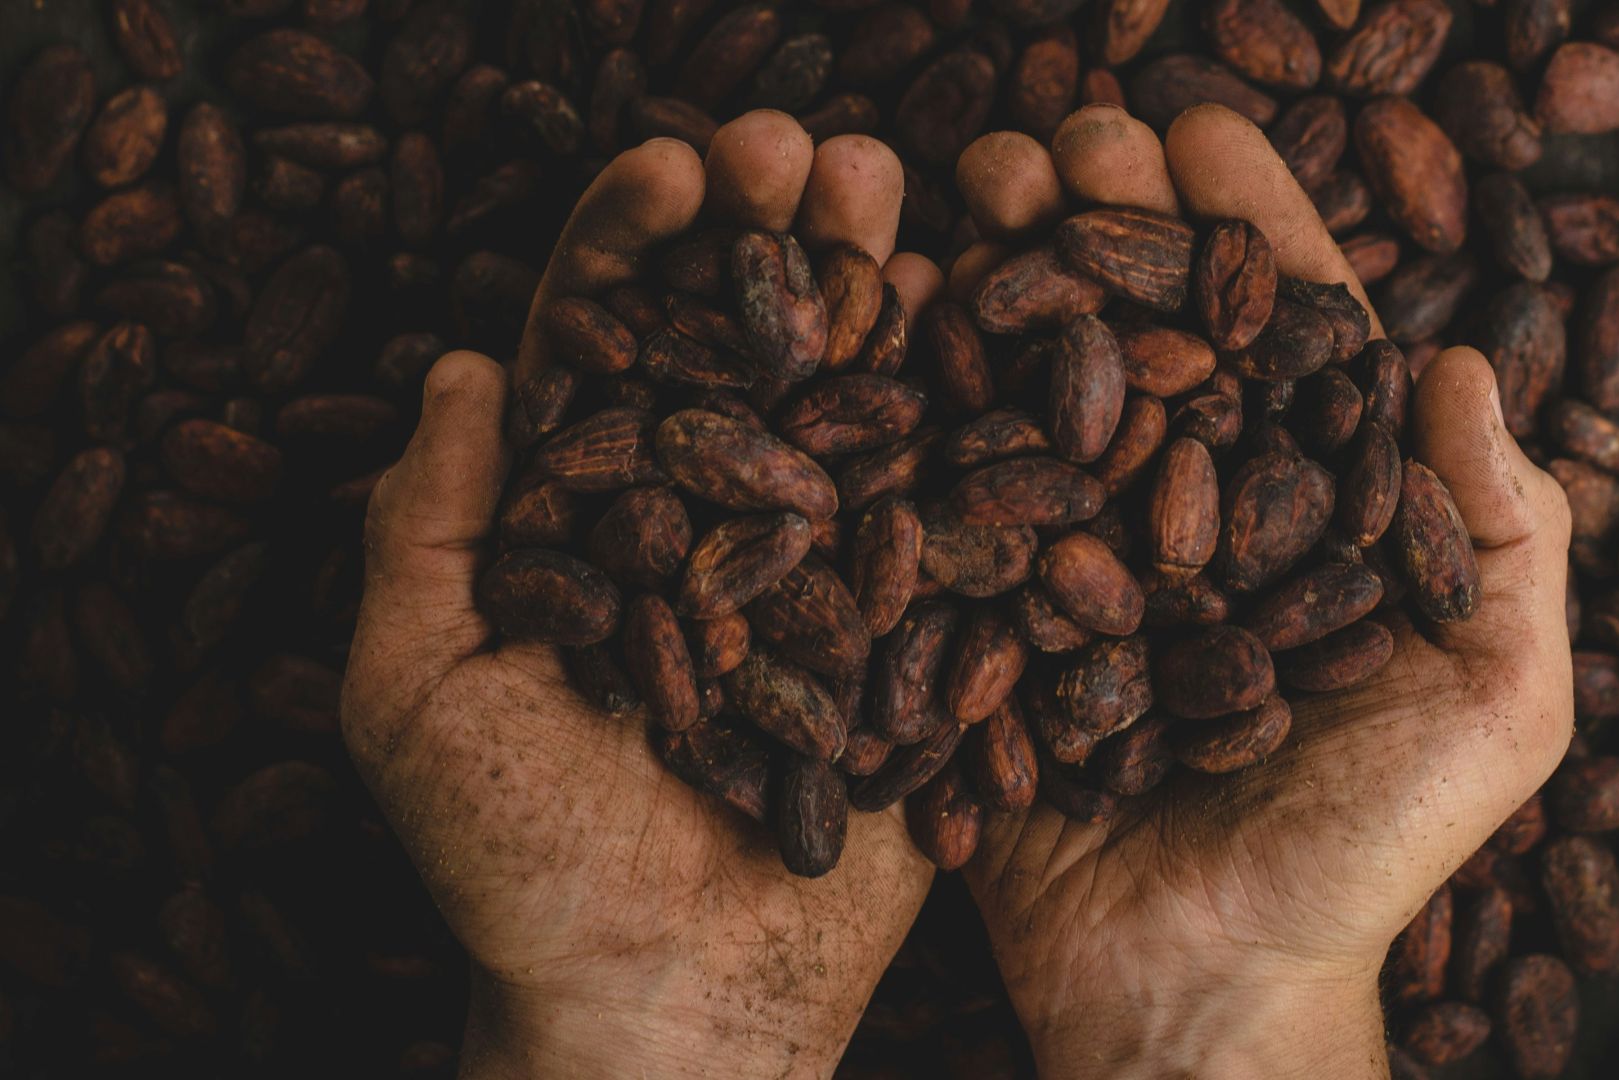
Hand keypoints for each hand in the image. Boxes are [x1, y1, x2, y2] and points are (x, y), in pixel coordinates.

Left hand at [342, 113, 945, 1079]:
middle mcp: (713, 526)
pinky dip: (974, 421)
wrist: (672, 1004)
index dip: (636, 246)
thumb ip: (424, 532)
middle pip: (745, 348)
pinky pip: (948, 515)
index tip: (677, 167)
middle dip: (778, 238)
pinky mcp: (912, 635)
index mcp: (591, 521)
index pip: (608, 347)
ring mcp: (822, 573)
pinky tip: (999, 329)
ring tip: (913, 197)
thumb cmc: (521, 870)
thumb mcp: (418, 696)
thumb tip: (463, 367)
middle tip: (815, 152)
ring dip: (881, 293)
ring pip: (853, 405)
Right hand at [954, 106, 1574, 1077]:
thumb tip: (1468, 359)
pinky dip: (912, 399)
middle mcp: (1191, 518)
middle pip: (1147, 334)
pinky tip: (883, 306)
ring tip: (961, 184)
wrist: (1200, 989)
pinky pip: (947, 496)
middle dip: (1103, 220)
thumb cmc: (1364, 855)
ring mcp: (1081, 564)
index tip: (1196, 131)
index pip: (1282, 337)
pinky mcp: (988, 623)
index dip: (1247, 226)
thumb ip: (1506, 536)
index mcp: (1311, 516)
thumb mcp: (1496, 706)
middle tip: (1056, 137)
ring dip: (1000, 274)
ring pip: (1039, 387)